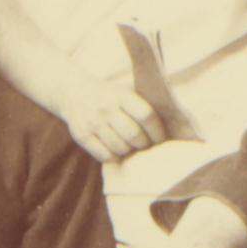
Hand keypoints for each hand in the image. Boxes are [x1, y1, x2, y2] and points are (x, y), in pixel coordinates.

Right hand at [51, 73, 165, 164]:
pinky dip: (114, 156)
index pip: (146, 116)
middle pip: (134, 135)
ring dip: (129, 151)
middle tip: (146, 145)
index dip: (157, 131)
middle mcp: (106, 108)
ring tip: (130, 147)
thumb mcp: (125, 91)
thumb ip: (144, 104)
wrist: (73, 93)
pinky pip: (105, 155)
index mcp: (121, 95)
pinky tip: (116, 149)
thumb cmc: (109, 96)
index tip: (160, 139)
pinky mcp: (82, 135)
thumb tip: (173, 123)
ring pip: (120, 148)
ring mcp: (92, 122)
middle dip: (144, 145)